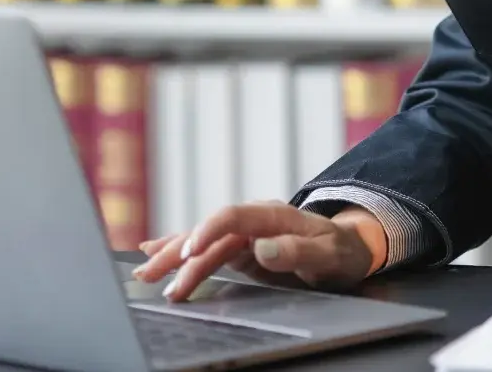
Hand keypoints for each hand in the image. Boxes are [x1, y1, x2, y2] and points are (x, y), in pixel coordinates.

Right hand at [131, 201, 385, 299]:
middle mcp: (252, 220)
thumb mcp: (328, 254)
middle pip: (208, 233)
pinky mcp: (238, 248)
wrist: (348, 248)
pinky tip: (152, 250)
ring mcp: (243, 234)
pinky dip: (178, 249)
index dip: (208, 233)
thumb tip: (261, 248)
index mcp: (272, 215)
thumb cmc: (340, 251)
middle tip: (151, 276)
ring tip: (143, 273)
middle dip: (177, 254)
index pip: (232, 218)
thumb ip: (297, 250)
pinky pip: (204, 248)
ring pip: (201, 243)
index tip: (188, 255)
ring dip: (171, 257)